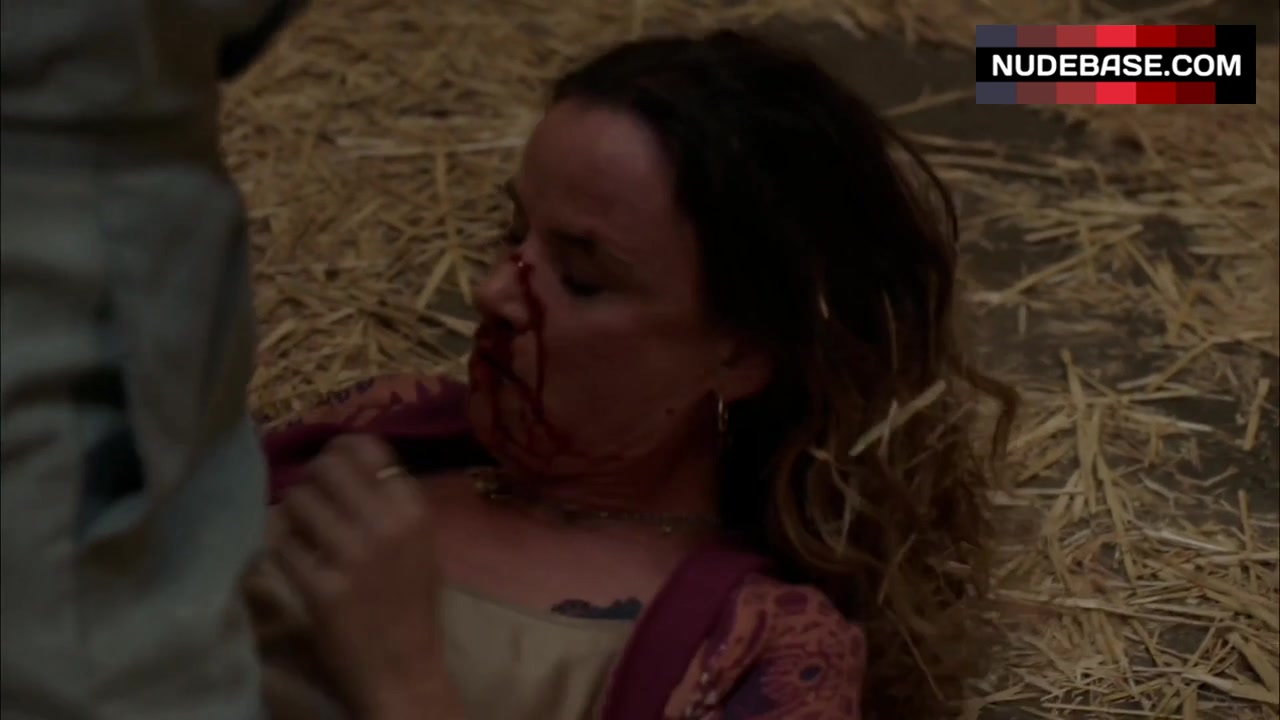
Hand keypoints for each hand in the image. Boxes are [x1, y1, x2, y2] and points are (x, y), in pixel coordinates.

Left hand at [274, 434, 462, 718]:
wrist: (403, 668)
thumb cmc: (413, 604)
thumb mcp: (420, 542)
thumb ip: (390, 500)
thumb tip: (346, 457)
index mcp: (412, 510)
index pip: (366, 448)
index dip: (339, 449)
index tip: (330, 464)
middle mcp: (384, 524)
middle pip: (326, 467)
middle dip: (310, 480)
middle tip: (310, 500)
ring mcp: (351, 556)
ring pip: (297, 502)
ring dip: (291, 514)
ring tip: (300, 532)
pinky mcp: (320, 588)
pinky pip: (281, 545)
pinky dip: (281, 549)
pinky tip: (292, 560)